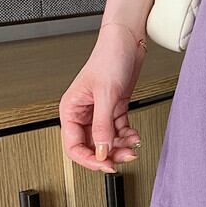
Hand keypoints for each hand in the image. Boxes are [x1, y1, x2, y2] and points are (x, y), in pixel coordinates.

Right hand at [59, 22, 145, 173]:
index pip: (73, 145)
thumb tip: (101, 150)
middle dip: (108, 153)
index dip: (89, 158)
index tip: (105, 164)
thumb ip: (102, 125)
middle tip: (124, 158)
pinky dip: (127, 135)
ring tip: (132, 146)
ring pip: (106, 139)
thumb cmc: (110, 57)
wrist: (127, 41)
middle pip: (91, 145)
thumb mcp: (107, 94)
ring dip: (120, 146)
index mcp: (71, 108)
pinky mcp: (114, 107)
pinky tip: (134, 136)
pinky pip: (118, 129)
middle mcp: (83, 112)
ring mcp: (99, 111)